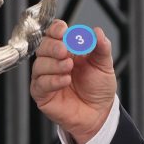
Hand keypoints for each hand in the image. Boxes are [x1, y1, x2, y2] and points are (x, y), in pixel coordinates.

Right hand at [29, 20, 116, 143]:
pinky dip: (52, 80)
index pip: (54, 34)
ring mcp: (46, 77)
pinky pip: (40, 84)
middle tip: (65, 50)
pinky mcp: (42, 94)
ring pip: (39, 64)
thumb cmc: (98, 89)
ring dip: (54, 64)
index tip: (63, 31)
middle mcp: (53, 61)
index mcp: (67, 50)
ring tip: (69, 68)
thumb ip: (101, 47)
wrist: (99, 113)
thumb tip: (97, 32)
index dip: (56, 30)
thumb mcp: (104, 65)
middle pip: (43, 46)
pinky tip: (65, 80)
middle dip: (53, 46)